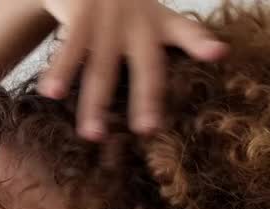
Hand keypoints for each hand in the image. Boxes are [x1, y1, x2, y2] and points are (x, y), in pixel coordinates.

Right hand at [37, 0, 228, 138]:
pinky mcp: (80, 14)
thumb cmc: (124, 4)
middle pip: (145, 65)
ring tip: (92, 135)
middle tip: (146, 130)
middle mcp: (138, 21)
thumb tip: (214, 61)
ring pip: (102, 67)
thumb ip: (182, 38)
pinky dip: (60, 71)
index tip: (218, 52)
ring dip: (95, 102)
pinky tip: (51, 92)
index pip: (186, 30)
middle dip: (146, 98)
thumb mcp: (152, 15)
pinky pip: (70, 48)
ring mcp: (108, 18)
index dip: (201, 42)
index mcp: (159, 21)